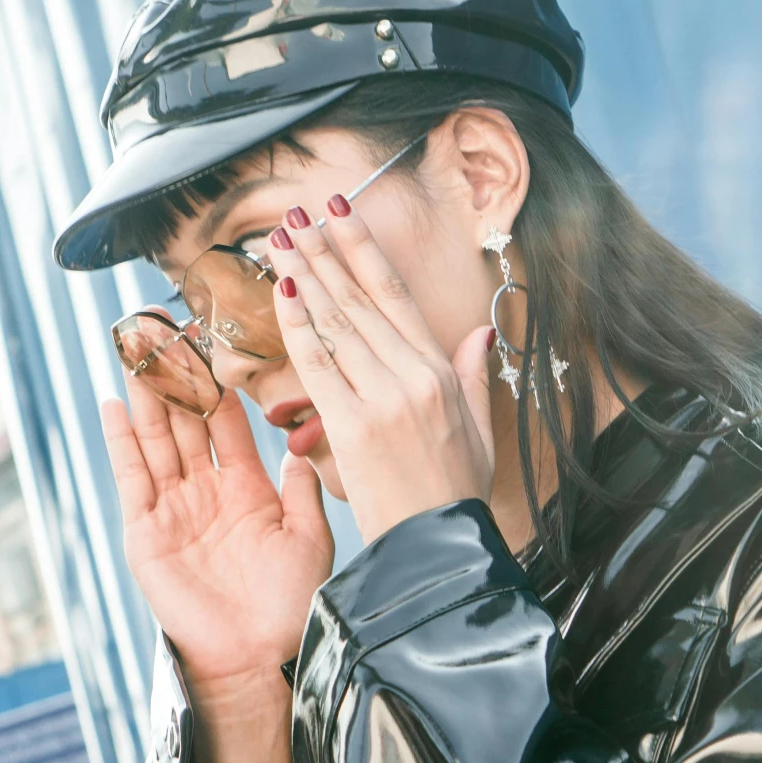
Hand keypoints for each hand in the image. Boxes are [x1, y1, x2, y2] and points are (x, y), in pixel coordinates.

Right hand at [100, 368, 334, 685]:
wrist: (261, 657)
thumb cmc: (291, 604)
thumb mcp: (309, 536)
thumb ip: (302, 487)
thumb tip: (304, 440)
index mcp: (247, 489)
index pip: (227, 422)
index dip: (219, 381)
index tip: (214, 337)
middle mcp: (206, 493)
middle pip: (184, 421)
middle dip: (173, 376)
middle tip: (163, 326)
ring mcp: (173, 510)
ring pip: (156, 439)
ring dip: (145, 395)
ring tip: (135, 348)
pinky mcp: (146, 533)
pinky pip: (132, 478)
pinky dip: (120, 442)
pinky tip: (112, 405)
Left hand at [261, 201, 497, 543]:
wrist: (439, 549)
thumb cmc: (454, 495)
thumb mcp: (479, 429)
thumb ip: (472, 375)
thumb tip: (480, 333)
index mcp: (440, 372)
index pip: (395, 295)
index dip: (365, 249)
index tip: (341, 213)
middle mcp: (413, 376)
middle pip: (360, 300)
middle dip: (326, 251)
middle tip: (296, 216)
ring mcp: (384, 398)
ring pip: (337, 323)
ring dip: (306, 275)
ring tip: (281, 240)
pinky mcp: (355, 425)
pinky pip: (319, 364)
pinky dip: (299, 325)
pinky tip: (283, 292)